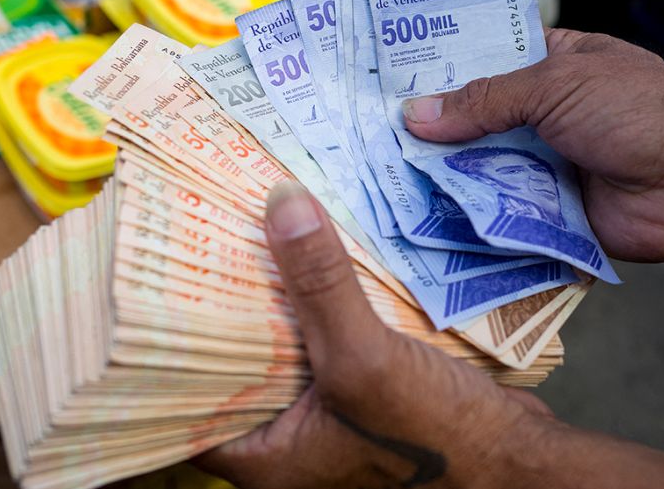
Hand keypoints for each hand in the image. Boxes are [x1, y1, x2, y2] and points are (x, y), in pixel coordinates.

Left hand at [194, 181, 554, 487]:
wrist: (516, 459)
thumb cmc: (437, 438)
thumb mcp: (366, 359)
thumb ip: (321, 285)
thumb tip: (279, 204)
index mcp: (261, 454)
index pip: (181, 396)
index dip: (161, 343)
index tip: (147, 282)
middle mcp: (284, 435)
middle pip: (232, 356)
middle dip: (220, 299)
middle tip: (197, 235)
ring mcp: (322, 410)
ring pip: (281, 339)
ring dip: (275, 291)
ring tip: (245, 227)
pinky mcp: (356, 386)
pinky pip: (321, 333)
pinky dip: (316, 297)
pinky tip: (311, 251)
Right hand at [403, 29, 663, 263]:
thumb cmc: (635, 113)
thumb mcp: (555, 85)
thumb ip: (484, 100)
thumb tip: (417, 115)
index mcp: (557, 62)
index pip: (490, 56)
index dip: (446, 63)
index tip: (391, 72)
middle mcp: (549, 111)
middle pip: (480, 115)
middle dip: (436, 123)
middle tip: (371, 126)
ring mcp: (548, 161)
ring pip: (485, 164)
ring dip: (445, 169)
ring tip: (382, 167)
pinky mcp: (549, 209)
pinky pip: (501, 208)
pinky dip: (469, 210)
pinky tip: (419, 209)